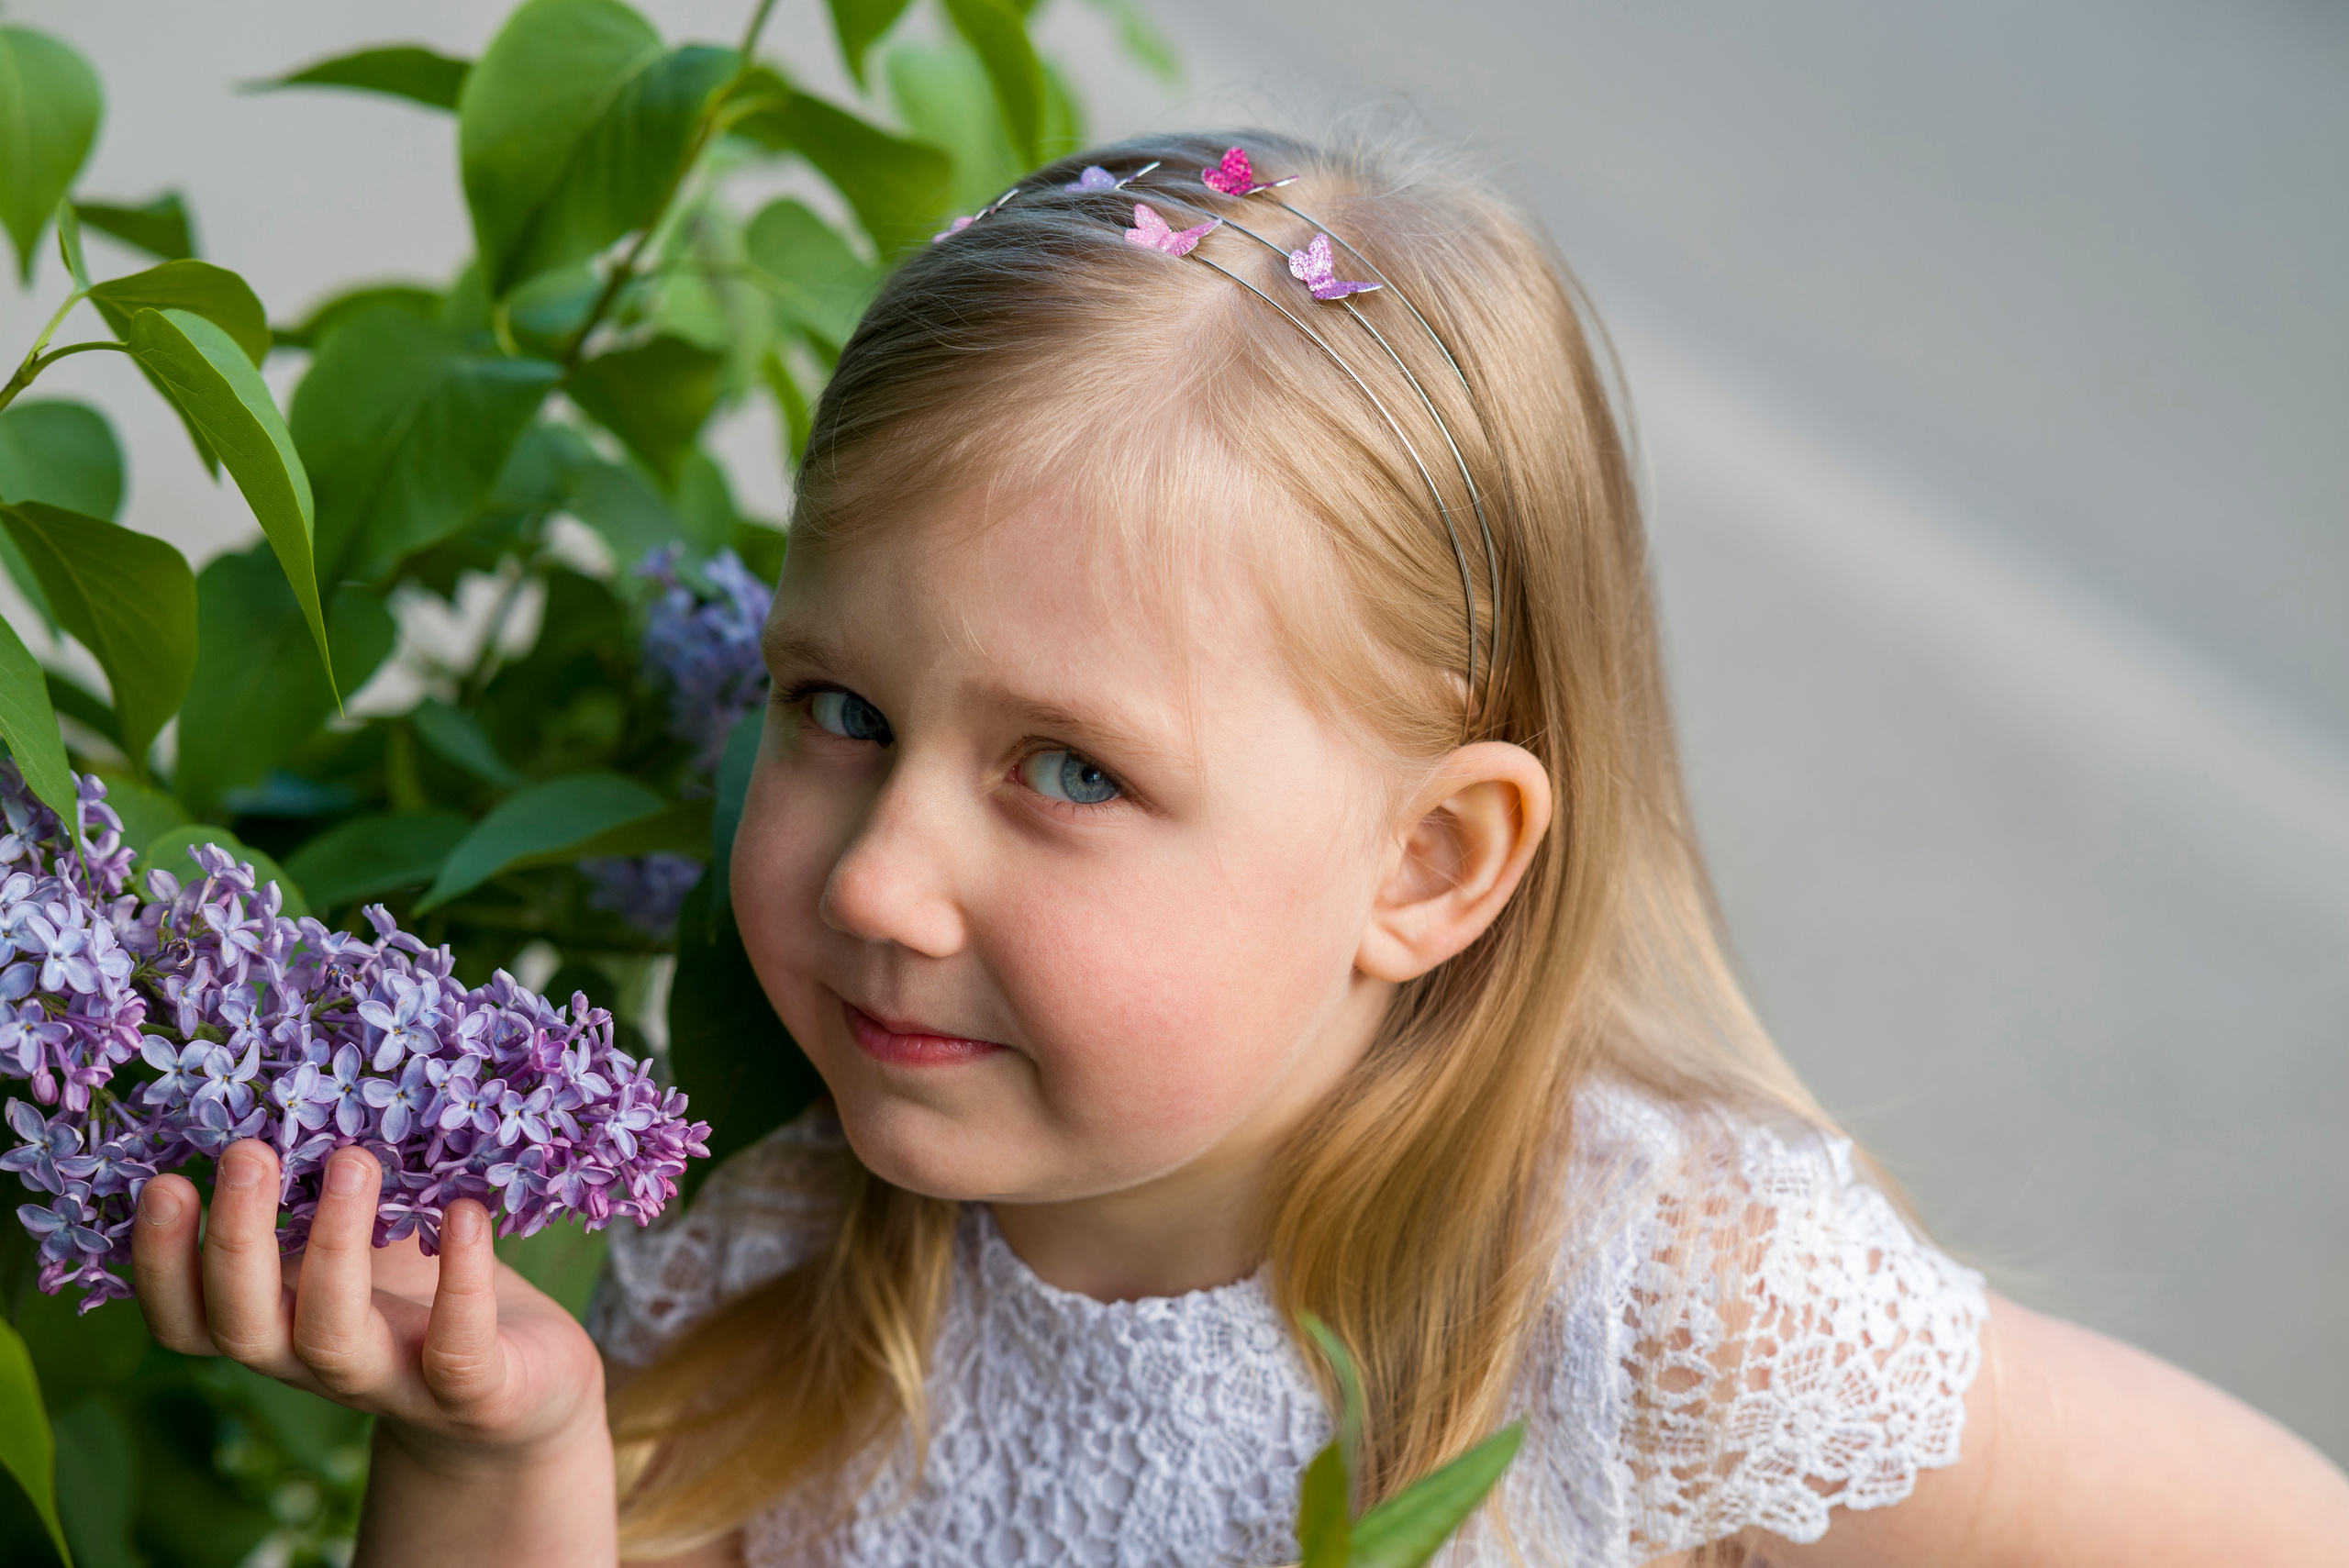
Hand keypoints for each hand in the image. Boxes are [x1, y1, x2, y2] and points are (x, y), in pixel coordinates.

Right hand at [131, 1138, 607, 1467]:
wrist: (527, 1383)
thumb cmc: (429, 1291)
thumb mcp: (370, 1234)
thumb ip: (327, 1187)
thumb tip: (302, 1075)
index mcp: (277, 1322)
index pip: (188, 1316)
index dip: (162, 1262)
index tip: (162, 1181)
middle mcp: (315, 1362)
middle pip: (242, 1325)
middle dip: (236, 1239)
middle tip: (246, 1151)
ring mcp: (391, 1383)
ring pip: (333, 1337)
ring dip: (335, 1246)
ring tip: (353, 1159)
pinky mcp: (472, 1396)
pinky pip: (456, 1352)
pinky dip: (461, 1280)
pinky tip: (464, 1212)